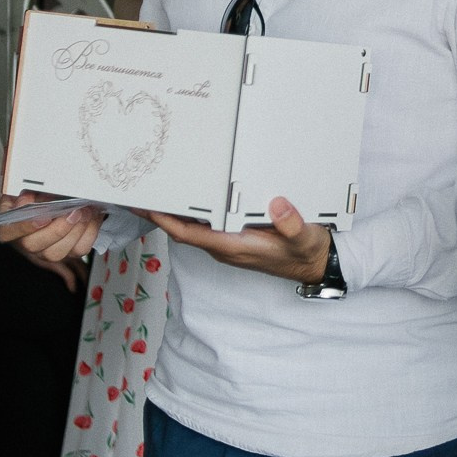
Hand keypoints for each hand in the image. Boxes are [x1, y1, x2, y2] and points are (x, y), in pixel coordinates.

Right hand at [0, 191, 101, 268]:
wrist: (59, 198)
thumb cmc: (39, 194)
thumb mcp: (27, 187)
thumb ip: (25, 190)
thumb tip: (28, 198)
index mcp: (10, 225)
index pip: (8, 231)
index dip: (24, 226)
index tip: (42, 216)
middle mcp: (26, 242)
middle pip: (34, 246)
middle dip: (56, 229)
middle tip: (72, 212)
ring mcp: (46, 250)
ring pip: (57, 253)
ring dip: (74, 231)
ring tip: (84, 211)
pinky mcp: (67, 252)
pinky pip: (79, 249)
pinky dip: (89, 232)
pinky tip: (92, 216)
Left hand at [145, 197, 329, 285]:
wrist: (316, 264)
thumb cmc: (307, 252)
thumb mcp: (305, 238)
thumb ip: (292, 224)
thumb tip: (277, 204)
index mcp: (235, 246)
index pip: (190, 234)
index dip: (165, 221)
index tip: (146, 207)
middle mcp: (226, 246)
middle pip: (184, 230)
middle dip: (160, 214)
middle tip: (139, 192)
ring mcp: (230, 243)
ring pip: (193, 229)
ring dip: (173, 214)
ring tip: (156, 192)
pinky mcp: (236, 238)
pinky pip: (205, 227)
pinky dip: (190, 214)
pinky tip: (187, 199)